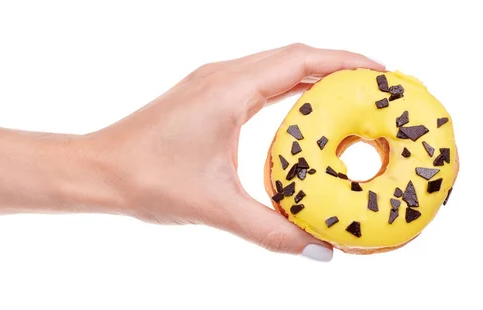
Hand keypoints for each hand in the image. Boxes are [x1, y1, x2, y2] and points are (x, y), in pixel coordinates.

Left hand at [78, 43, 384, 260]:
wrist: (98, 169)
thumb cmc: (145, 178)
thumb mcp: (215, 207)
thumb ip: (270, 231)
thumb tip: (318, 250)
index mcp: (228, 89)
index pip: (301, 61)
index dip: (347, 63)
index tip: (384, 75)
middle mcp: (222, 76)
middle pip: (294, 56)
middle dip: (339, 67)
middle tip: (377, 90)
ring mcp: (212, 83)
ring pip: (276, 67)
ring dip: (315, 77)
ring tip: (351, 98)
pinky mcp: (206, 97)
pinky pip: (259, 82)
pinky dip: (290, 91)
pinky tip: (303, 115)